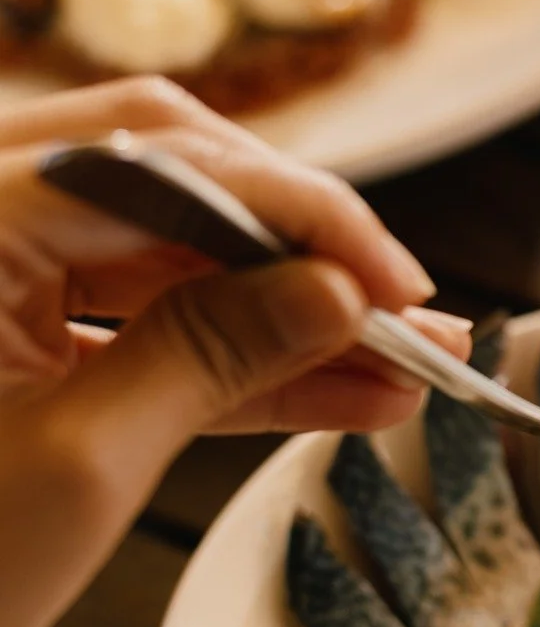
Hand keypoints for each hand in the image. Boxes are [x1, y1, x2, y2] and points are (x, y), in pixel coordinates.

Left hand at [0, 76, 471, 626]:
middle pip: (177, 184)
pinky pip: (153, 330)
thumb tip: (337, 293)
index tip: (396, 283)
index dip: (302, 215)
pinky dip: (249, 367)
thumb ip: (212, 357)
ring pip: (179, 262)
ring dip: (296, 317)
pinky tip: (351, 395)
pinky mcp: (20, 336)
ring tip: (411, 367)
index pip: (163, 163)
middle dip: (307, 252)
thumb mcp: (83, 463)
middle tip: (412, 312)